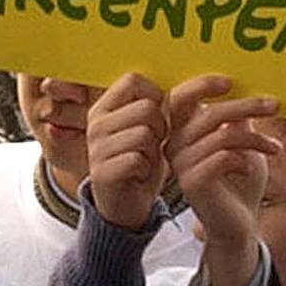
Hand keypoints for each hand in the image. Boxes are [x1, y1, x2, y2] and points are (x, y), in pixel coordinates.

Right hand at [85, 72, 174, 230]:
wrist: (123, 206)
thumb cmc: (139, 162)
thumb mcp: (146, 131)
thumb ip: (155, 108)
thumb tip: (190, 84)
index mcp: (104, 107)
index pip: (133, 80)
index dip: (156, 93)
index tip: (164, 112)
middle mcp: (95, 123)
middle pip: (146, 107)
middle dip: (161, 127)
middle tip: (155, 144)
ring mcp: (96, 147)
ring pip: (145, 134)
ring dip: (154, 151)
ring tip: (146, 160)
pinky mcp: (101, 172)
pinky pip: (137, 160)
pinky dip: (146, 170)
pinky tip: (140, 175)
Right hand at [169, 83, 280, 285]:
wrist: (239, 225)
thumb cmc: (241, 181)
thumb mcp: (243, 142)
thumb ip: (238, 117)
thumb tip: (247, 84)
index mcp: (181, 129)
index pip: (180, 97)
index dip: (202, 84)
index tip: (232, 81)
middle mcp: (174, 143)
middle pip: (208, 112)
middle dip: (245, 105)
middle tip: (274, 104)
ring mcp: (180, 164)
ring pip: (220, 134)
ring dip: (255, 138)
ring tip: (275, 146)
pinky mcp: (191, 183)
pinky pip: (222, 157)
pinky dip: (245, 157)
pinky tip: (253, 167)